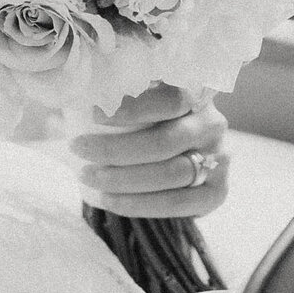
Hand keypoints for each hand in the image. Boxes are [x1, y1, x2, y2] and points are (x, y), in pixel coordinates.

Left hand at [71, 83, 228, 219]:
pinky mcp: (217, 191)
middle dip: (116, 149)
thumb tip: (73, 88)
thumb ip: (114, 89)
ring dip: (123, 180)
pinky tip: (109, 201)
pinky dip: (140, 205)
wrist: (169, 159)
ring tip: (87, 176)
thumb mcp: (133, 97)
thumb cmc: (140, 119)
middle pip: (166, 141)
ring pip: (172, 173)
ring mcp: (220, 158)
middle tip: (79, 149)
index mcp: (195, 91)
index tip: (93, 113)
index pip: (171, 98)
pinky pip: (179, 203)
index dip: (133, 107)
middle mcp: (213, 123)